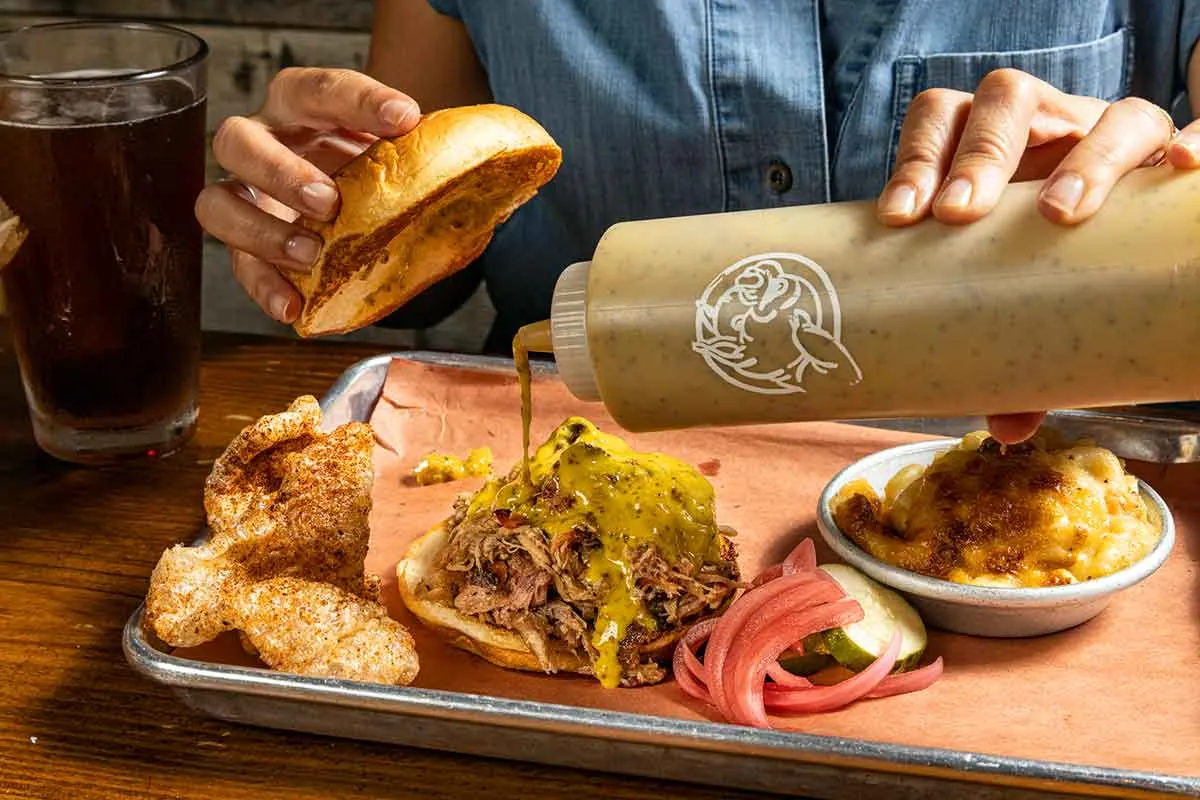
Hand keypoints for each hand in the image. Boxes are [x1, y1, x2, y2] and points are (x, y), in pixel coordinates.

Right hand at [195, 68, 421, 323]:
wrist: (363, 208)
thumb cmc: (375, 171)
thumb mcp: (399, 156)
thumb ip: (427, 157)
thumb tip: (491, 173)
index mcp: (302, 108)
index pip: (319, 89)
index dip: (359, 100)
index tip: (405, 117)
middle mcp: (263, 144)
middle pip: (237, 140)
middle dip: (280, 171)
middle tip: (328, 201)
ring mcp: (247, 196)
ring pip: (217, 203)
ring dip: (261, 231)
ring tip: (309, 254)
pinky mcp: (246, 246)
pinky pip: (237, 266)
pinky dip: (263, 287)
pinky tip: (293, 306)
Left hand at [876, 69, 1192, 443]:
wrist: (1120, 233)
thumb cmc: (1049, 259)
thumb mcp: (1018, 296)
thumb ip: (1008, 351)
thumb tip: (1006, 429)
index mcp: (991, 148)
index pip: (943, 119)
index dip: (917, 157)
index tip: (900, 217)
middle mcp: (1047, 127)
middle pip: (1007, 101)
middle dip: (979, 154)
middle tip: (959, 214)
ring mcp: (1108, 132)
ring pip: (1098, 110)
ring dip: (1080, 156)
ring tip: (1063, 211)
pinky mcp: (1166, 150)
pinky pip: (1177, 129)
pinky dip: (1185, 138)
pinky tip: (1181, 165)